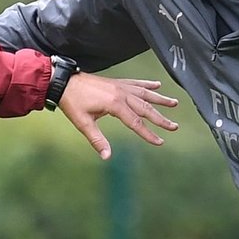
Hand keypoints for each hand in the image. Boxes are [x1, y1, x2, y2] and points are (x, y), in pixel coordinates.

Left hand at [57, 75, 178, 159]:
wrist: (64, 82)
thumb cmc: (72, 103)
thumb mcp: (83, 124)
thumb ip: (97, 140)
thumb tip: (107, 156)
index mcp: (115, 104)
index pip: (136, 123)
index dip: (148, 134)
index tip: (160, 142)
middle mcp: (121, 93)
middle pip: (146, 108)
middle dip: (161, 118)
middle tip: (174, 127)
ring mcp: (120, 86)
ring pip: (145, 93)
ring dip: (160, 99)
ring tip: (174, 103)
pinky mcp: (116, 83)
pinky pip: (136, 83)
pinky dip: (147, 84)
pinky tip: (157, 85)